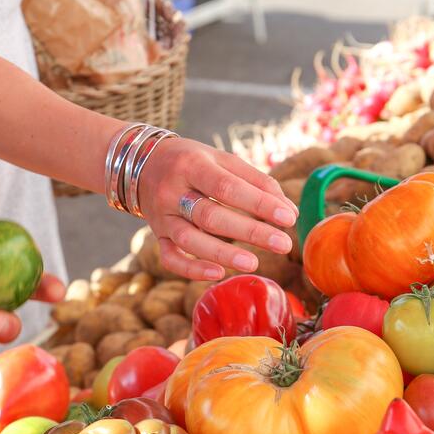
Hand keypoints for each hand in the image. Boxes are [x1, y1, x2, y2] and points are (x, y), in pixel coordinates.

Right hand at [136, 139, 297, 279]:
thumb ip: (257, 182)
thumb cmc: (194, 162)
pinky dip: (192, 269)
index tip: (288, 218)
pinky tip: (219, 273)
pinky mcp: (158, 235)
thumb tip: (290, 212)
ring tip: (254, 263)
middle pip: (211, 216)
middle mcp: (172, 191)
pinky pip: (170, 258)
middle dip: (250, 232)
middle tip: (283, 244)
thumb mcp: (223, 160)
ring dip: (223, 253)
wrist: (143, 164)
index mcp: (192, 165)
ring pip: (190, 240)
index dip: (259, 204)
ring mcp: (162, 216)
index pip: (227, 187)